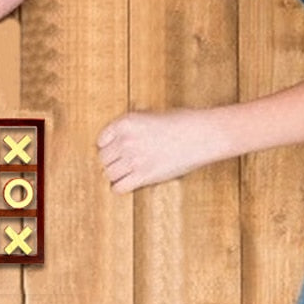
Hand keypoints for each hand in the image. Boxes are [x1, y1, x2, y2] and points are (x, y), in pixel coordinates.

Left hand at [96, 108, 221, 192]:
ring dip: (114, 175)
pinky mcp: (144, 175)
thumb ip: (131, 127)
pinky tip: (127, 184)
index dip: (106, 148)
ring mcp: (134, 159)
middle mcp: (126, 140)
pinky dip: (119, 188)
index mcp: (125, 123)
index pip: (100, 141)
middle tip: (118, 164)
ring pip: (109, 174)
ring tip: (123, 174)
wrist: (202, 134)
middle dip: (110, 162)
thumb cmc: (181, 122)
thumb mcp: (149, 115)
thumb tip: (117, 140)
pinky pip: (119, 187)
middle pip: (103, 159)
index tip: (112, 152)